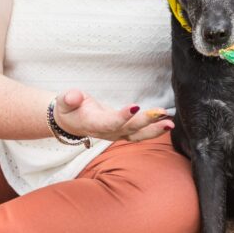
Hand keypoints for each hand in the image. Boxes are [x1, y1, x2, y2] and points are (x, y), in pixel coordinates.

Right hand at [54, 89, 173, 141]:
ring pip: (137, 135)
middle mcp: (107, 132)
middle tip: (161, 114)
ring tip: (170, 123)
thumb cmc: (69, 108)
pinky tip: (167, 123)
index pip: (109, 122)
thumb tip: (74, 96)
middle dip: (145, 122)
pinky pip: (140, 134)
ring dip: (154, 130)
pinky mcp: (123, 132)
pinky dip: (154, 130)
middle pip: (128, 130)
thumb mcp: (64, 101)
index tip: (135, 106)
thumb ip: (69, 99)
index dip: (121, 117)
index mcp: (93, 124)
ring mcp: (116, 134)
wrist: (70, 122)